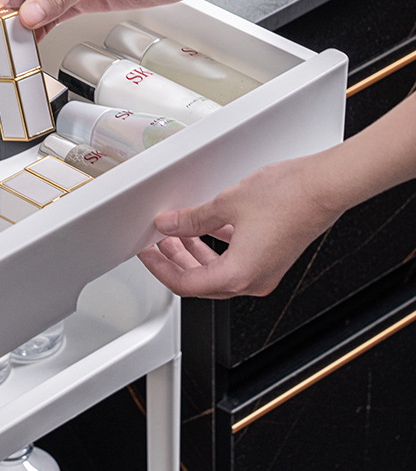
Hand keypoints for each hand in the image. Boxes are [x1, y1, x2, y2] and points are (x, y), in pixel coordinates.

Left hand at [138, 156, 345, 297]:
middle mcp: (253, 281)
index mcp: (238, 276)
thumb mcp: (225, 204)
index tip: (146, 254)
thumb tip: (168, 225)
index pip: (185, 284)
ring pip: (218, 272)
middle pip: (200, 281)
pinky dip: (216, 248)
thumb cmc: (287, 197)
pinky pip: (235, 261)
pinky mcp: (272, 259)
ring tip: (176, 233)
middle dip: (174, 260)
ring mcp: (264, 272)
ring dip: (194, 254)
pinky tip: (205, 228)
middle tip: (156, 242)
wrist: (324, 187)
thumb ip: (191, 219)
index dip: (159, 268)